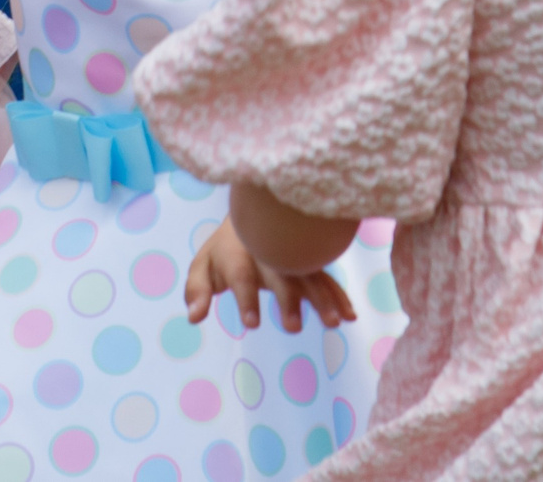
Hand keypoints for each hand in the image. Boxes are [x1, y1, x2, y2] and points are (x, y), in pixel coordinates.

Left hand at [186, 219, 355, 332]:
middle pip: (279, 274)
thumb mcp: (203, 266)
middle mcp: (267, 253)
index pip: (241, 275)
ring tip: (333, 322)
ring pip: (308, 276)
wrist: (253, 214)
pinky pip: (326, 278)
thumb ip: (197, 290)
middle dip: (287, 299)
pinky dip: (339, 296)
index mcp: (238, 253)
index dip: (246, 298)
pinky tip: (349, 316)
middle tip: (292, 328)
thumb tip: (193, 317)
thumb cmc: (225, 251)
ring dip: (322, 299)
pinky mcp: (309, 263)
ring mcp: (292, 256)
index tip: (252, 323)